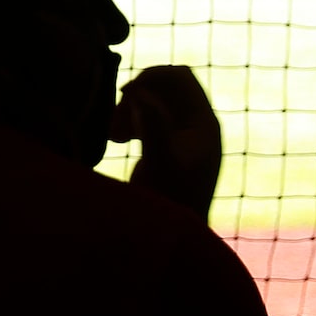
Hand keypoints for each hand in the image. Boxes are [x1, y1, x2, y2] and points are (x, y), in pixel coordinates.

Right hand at [112, 64, 221, 221]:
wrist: (173, 238)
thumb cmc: (168, 202)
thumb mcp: (158, 162)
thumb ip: (152, 126)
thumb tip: (139, 94)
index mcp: (204, 123)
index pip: (181, 77)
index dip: (151, 77)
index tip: (123, 94)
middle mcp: (198, 126)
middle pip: (166, 86)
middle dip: (138, 94)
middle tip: (115, 116)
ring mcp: (185, 137)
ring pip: (155, 101)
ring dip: (130, 108)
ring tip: (112, 133)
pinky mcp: (170, 148)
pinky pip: (149, 118)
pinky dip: (130, 120)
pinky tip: (115, 138)